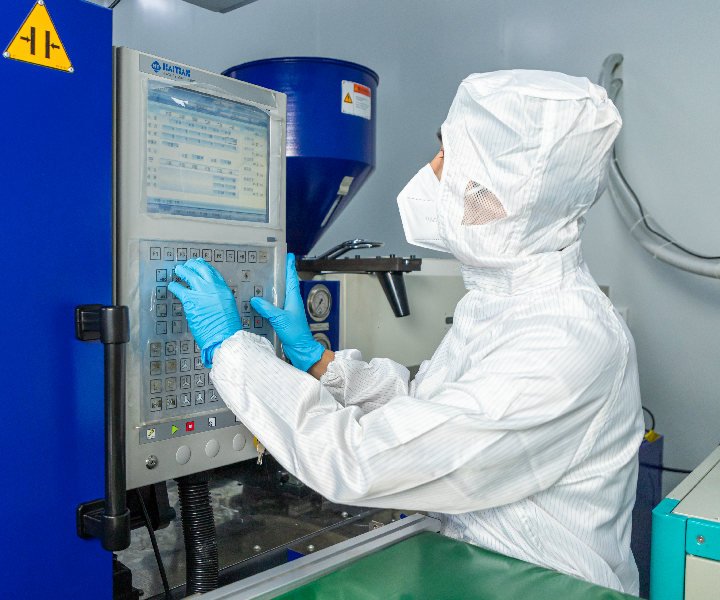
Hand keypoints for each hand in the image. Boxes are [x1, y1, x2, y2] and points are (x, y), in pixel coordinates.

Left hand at [168, 258, 240, 367]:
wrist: (224, 337)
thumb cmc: (226, 329)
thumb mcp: (228, 309)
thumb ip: (219, 300)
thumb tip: (211, 299)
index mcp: (225, 291)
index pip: (214, 273)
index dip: (206, 267)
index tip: (201, 264)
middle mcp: (214, 289)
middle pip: (202, 269)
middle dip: (194, 264)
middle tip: (188, 264)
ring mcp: (202, 293)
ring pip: (190, 275)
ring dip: (183, 271)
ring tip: (179, 270)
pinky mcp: (191, 301)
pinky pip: (179, 289)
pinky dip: (174, 286)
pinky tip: (172, 286)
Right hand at [250, 253, 323, 370]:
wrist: (301, 349)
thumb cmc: (297, 334)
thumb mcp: (280, 319)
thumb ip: (268, 309)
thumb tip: (256, 300)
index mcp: (294, 299)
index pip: (292, 278)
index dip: (290, 267)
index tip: (288, 256)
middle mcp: (292, 302)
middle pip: (286, 284)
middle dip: (282, 273)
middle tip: (276, 264)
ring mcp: (288, 310)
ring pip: (281, 294)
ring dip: (275, 286)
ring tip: (267, 279)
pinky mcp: (284, 318)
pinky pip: (276, 305)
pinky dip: (270, 300)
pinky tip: (263, 301)